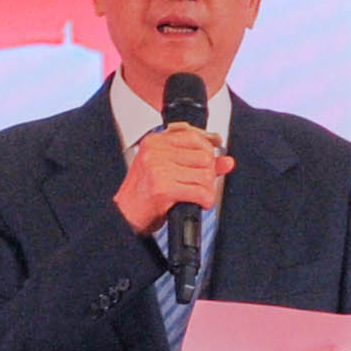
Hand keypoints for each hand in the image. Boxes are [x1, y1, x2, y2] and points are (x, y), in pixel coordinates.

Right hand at [114, 122, 232, 236]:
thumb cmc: (143, 192)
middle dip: (209, 173)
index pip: (193, 136)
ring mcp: (158, 170)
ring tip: (200, 195)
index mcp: (154, 142)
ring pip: (204, 174)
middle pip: (203, 156)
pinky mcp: (163, 189)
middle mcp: (155, 153)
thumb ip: (196, 163)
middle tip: (203, 184)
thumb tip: (227, 161)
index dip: (208, 149)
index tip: (211, 159)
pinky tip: (200, 203)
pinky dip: (205, 200)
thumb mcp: (166, 170)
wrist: (124, 214)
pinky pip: (198, 191)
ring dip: (207, 189)